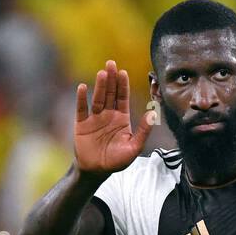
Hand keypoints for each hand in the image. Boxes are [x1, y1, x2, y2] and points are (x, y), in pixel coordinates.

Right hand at [74, 60, 153, 174]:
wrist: (96, 171)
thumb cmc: (116, 161)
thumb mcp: (133, 148)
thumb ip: (143, 131)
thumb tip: (153, 114)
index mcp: (121, 118)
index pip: (123, 97)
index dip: (123, 85)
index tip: (124, 72)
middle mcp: (108, 115)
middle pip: (110, 93)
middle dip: (111, 79)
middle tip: (111, 63)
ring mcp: (94, 118)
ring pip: (98, 98)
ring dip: (100, 86)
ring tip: (102, 73)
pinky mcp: (81, 124)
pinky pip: (81, 109)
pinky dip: (82, 99)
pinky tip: (83, 87)